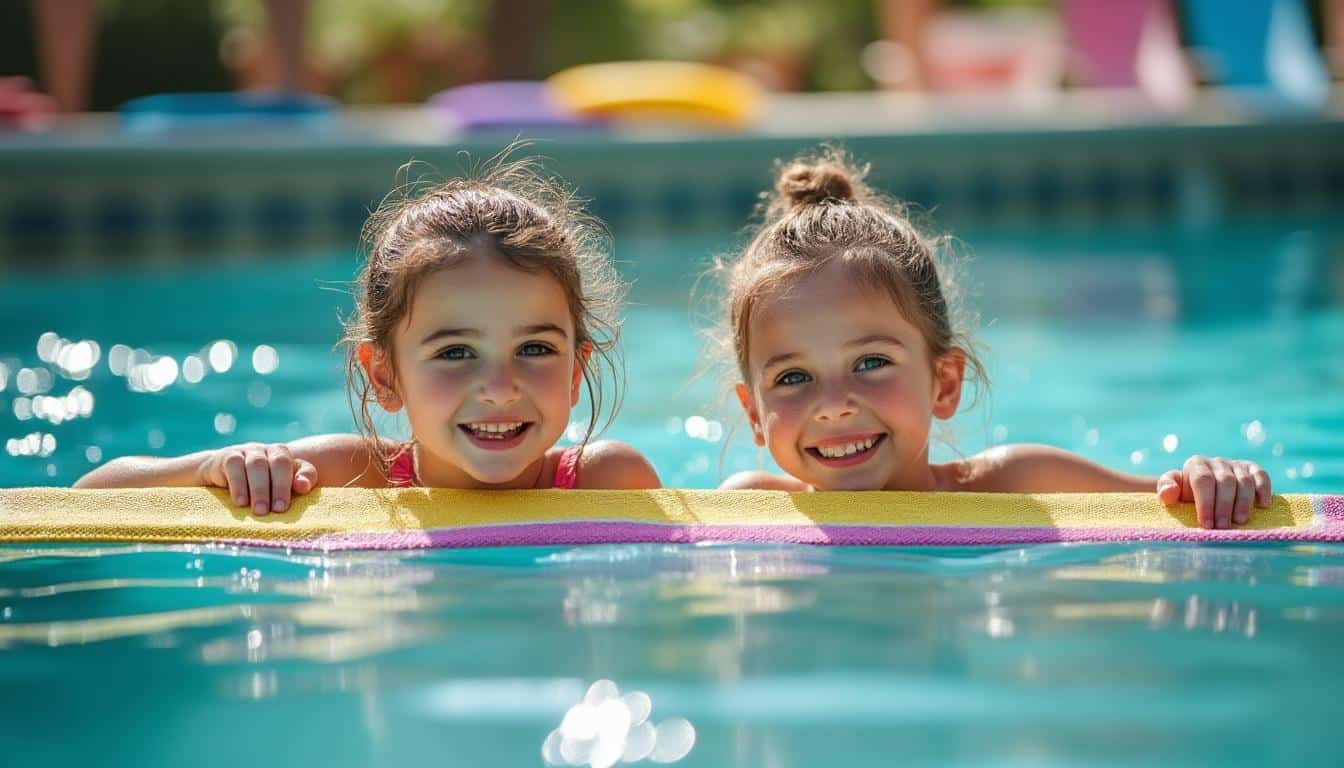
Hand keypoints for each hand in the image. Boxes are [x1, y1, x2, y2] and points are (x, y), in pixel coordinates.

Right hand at [199, 442, 316, 515]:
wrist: (217, 475)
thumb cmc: (255, 486)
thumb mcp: (277, 487)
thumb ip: (296, 484)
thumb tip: (304, 486)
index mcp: (286, 457)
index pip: (302, 467)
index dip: (303, 480)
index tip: (300, 496)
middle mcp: (268, 450)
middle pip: (280, 462)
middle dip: (280, 487)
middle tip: (278, 510)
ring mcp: (248, 451)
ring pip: (257, 465)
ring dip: (260, 489)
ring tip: (260, 511)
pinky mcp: (227, 456)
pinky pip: (234, 466)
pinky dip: (239, 485)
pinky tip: (240, 502)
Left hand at [1157, 455, 1271, 528]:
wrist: (1203, 488)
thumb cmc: (1186, 493)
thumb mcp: (1172, 491)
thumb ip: (1166, 489)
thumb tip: (1168, 493)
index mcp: (1196, 465)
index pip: (1203, 481)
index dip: (1205, 503)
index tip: (1206, 524)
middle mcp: (1217, 462)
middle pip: (1225, 482)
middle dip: (1223, 506)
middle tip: (1222, 527)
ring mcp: (1237, 465)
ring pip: (1244, 481)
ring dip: (1243, 502)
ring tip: (1239, 521)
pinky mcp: (1253, 470)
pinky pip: (1262, 476)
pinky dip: (1264, 489)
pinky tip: (1263, 505)